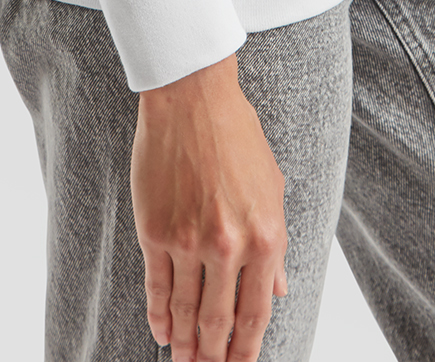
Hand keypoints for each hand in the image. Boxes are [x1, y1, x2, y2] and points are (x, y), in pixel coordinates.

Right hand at [130, 52, 288, 360]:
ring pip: (186, 310)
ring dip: (185, 343)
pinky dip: (159, 315)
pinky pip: (157, 287)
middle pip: (219, 321)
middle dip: (214, 356)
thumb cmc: (238, 135)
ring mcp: (189, 241)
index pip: (257, 313)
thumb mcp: (272, 188)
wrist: (193, 98)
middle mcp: (229, 245)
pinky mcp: (155, 231)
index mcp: (265, 236)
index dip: (247, 349)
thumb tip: (278, 290)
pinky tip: (161, 332)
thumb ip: (275, 246)